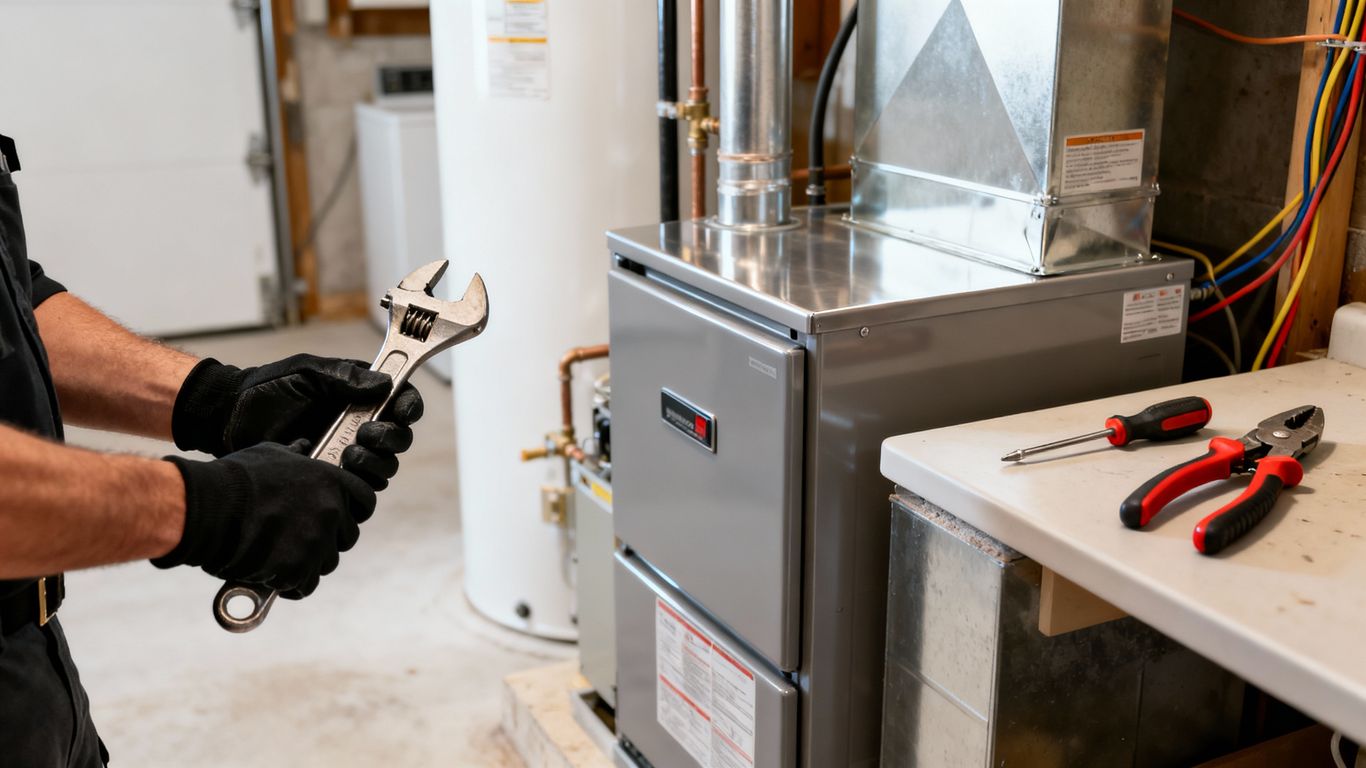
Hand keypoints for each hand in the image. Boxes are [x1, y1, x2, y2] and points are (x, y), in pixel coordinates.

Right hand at [154, 440, 376, 598]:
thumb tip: (304, 447)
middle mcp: (331, 512)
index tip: (341, 518)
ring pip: (326, 563)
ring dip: (308, 563)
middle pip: (347, 537)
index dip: (355, 512)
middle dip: (328, 540)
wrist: (209, 507)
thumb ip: (294, 455)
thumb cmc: (236, 477)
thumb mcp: (271, 454)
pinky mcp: (297, 569)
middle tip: (298, 540)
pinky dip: (290, 584)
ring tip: (279, 557)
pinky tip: (272, 575)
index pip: (366, 501)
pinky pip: (304, 585)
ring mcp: (316, 542)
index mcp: (331, 482)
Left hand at [170, 354, 423, 489]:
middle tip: (365, 435)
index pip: (401, 402)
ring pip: (385, 468)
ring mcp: (347, 453)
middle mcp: (360, 425)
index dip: (410, 408)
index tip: (404, 413)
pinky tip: (336, 473)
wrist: (230, 419)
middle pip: (400, 439)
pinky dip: (357, 485)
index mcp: (360, 396)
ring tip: (347, 455)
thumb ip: (346, 377)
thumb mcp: (307, 373)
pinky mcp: (332, 478)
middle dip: (390, 439)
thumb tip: (384, 385)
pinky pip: (359, 489)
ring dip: (375, 463)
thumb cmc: (267, 390)